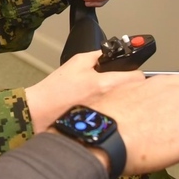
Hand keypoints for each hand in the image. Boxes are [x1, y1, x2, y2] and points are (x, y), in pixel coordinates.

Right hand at [24, 50, 142, 132]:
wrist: (41, 112)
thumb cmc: (55, 90)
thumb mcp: (76, 63)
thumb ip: (96, 56)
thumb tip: (109, 54)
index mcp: (106, 84)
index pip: (137, 77)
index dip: (135, 71)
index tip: (130, 70)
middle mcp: (111, 101)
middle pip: (137, 93)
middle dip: (132, 86)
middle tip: (122, 82)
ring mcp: (108, 115)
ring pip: (128, 105)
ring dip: (124, 99)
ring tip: (110, 96)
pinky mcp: (103, 124)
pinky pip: (117, 115)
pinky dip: (114, 110)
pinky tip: (102, 108)